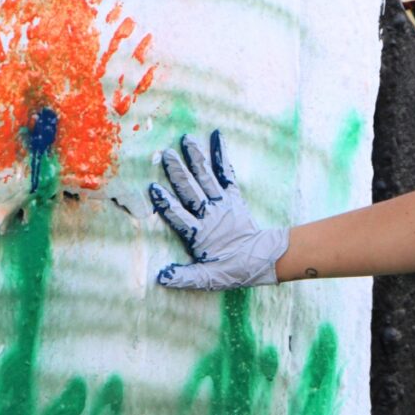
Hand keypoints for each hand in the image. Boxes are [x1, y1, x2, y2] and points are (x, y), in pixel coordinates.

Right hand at [148, 130, 288, 289]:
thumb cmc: (231, 269)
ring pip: (206, 177)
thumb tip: (161, 277)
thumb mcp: (207, 279)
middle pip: (191, 191)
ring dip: (196, 158)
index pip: (179, 216)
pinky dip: (221, 154)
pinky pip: (226, 172)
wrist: (261, 258)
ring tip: (186, 139)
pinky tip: (216, 136)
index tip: (153, 188)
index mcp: (199, 234)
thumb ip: (184, 277)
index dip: (166, 203)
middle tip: (166, 154)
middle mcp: (210, 214)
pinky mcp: (233, 196)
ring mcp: (222, 203)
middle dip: (178, 173)